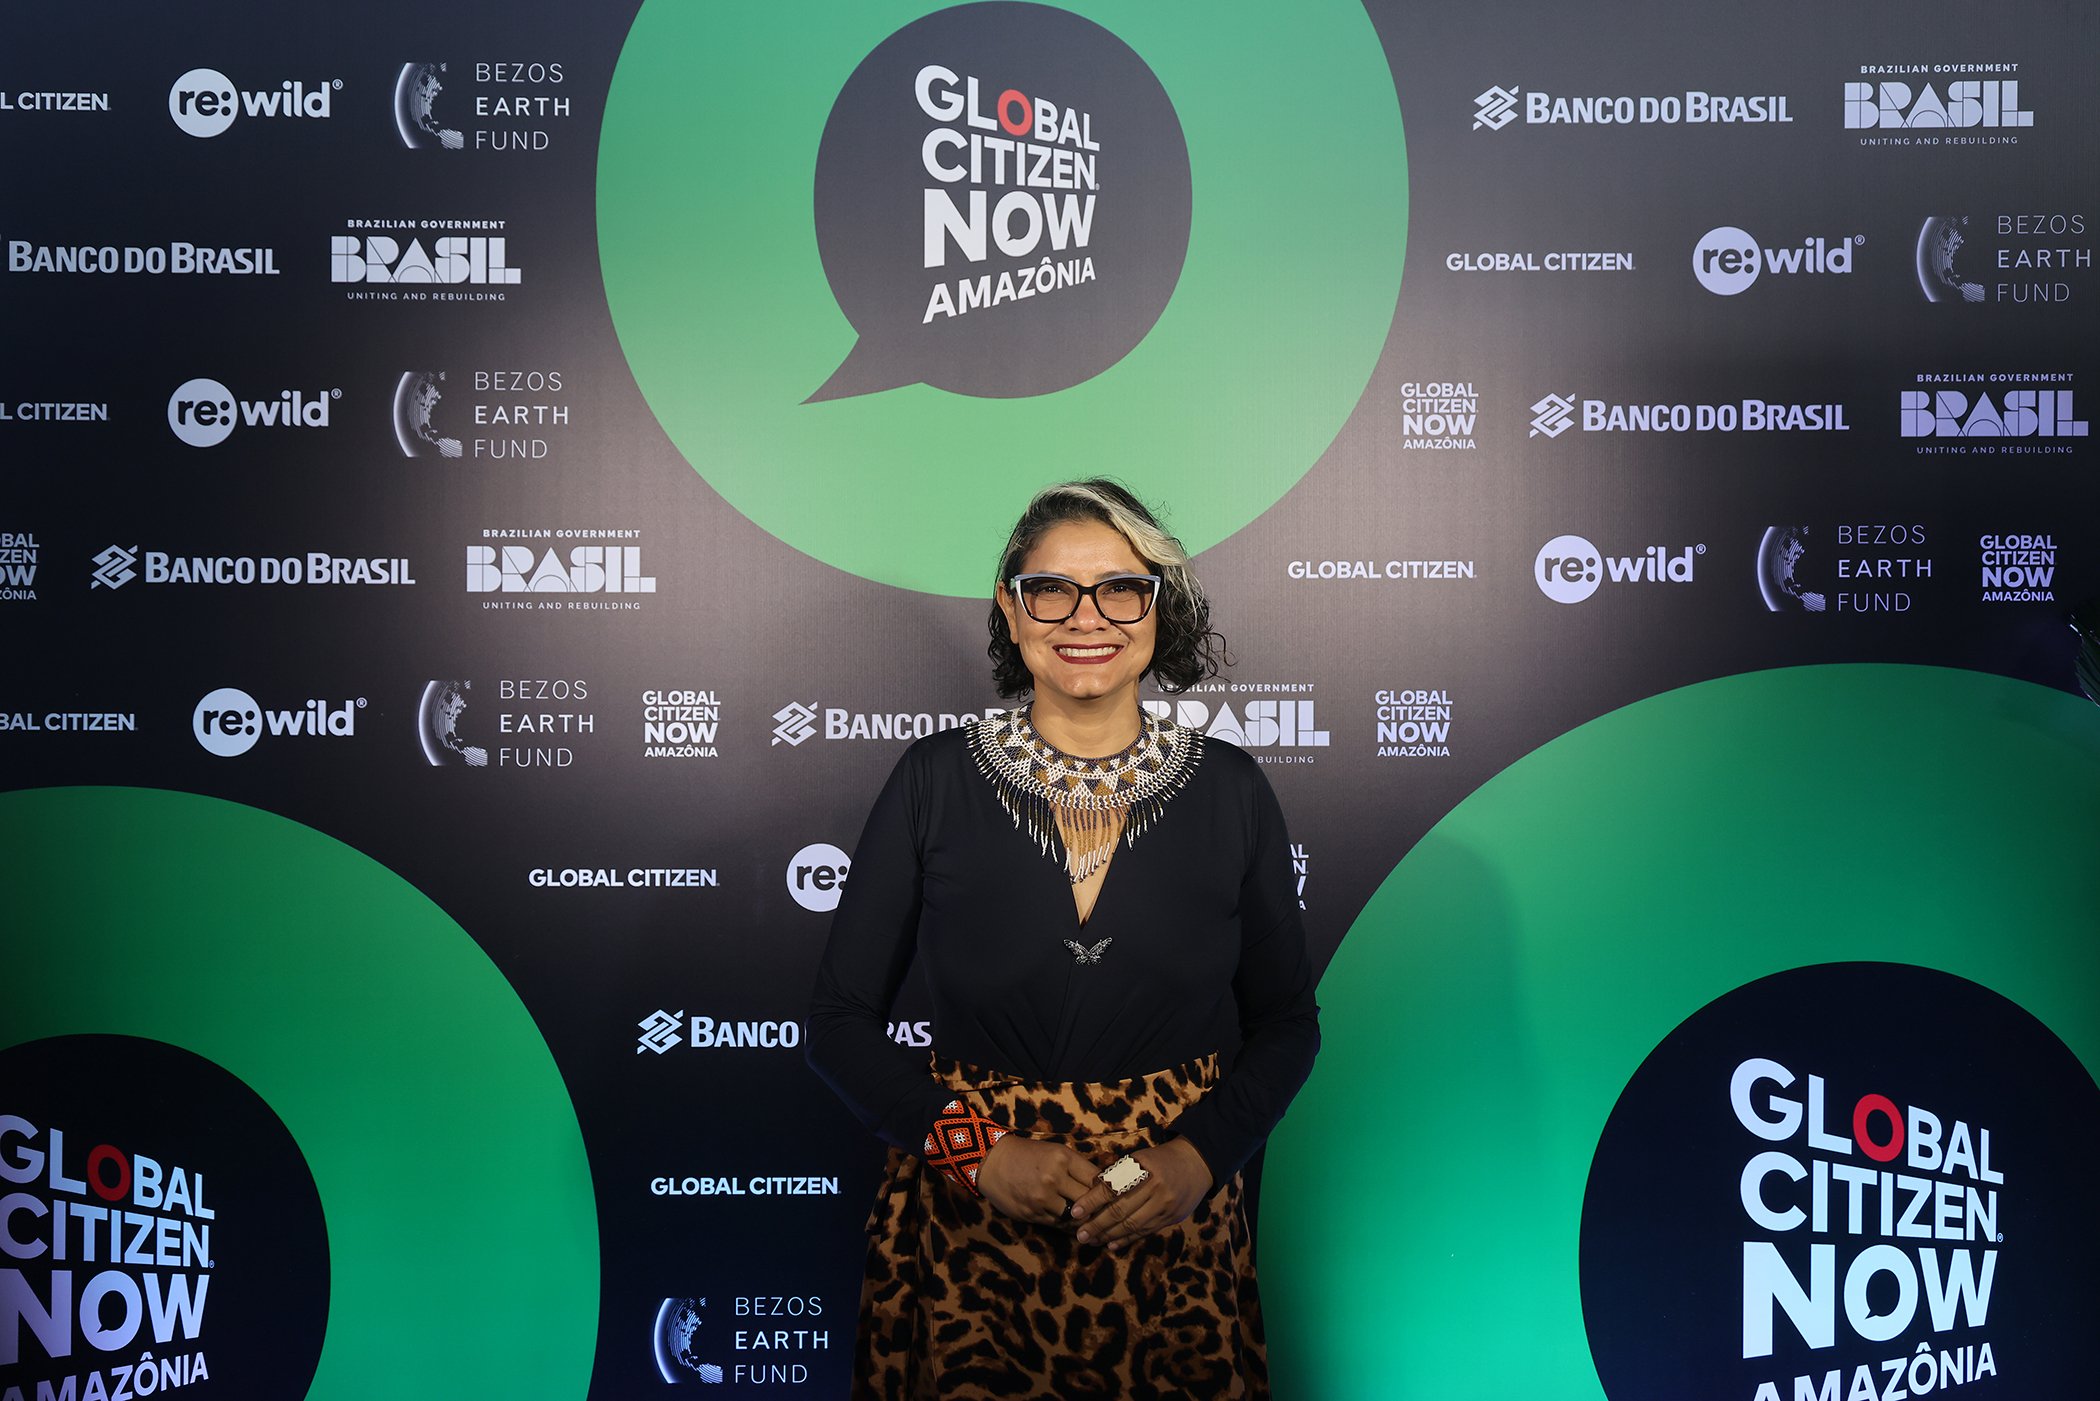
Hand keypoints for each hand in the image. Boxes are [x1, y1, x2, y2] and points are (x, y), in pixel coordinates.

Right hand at [975, 1134, 1106, 1226]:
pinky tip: (1076, 1225)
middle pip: (1089, 1200)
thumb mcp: (1055, 1152)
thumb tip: (1104, 1184)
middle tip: (1112, 1215)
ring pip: (1075, 1216)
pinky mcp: (1032, 1214)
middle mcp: (1054, 1178)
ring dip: (1084, 1220)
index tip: (1118, 1196)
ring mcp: (1042, 1198)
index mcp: (1063, 1158)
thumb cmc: (1028, 1154)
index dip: (1109, 1190)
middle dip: (1100, 1209)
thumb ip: (1077, 1168)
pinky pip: (1058, 1224)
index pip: (1097, 1179)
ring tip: (1095, 1223)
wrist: (992, 1162)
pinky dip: (1068, 1225)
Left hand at [1069, 1138, 1214, 1251]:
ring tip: (1092, 1241)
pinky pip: (1144, 1232)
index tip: (1075, 1212)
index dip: (1092, 1201)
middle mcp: (1156, 1187)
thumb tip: (1089, 1193)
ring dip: (1109, 1236)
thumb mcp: (1138, 1158)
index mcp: (1143, 1167)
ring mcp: (1165, 1205)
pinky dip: (1126, 1240)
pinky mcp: (1171, 1218)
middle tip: (1080, 1235)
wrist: (1196, 1164)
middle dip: (1097, 1225)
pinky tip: (1112, 1245)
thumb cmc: (1159, 1160)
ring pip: (1132, 1225)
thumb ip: (1117, 1174)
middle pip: (1121, 1211)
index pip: (1112, 1188)